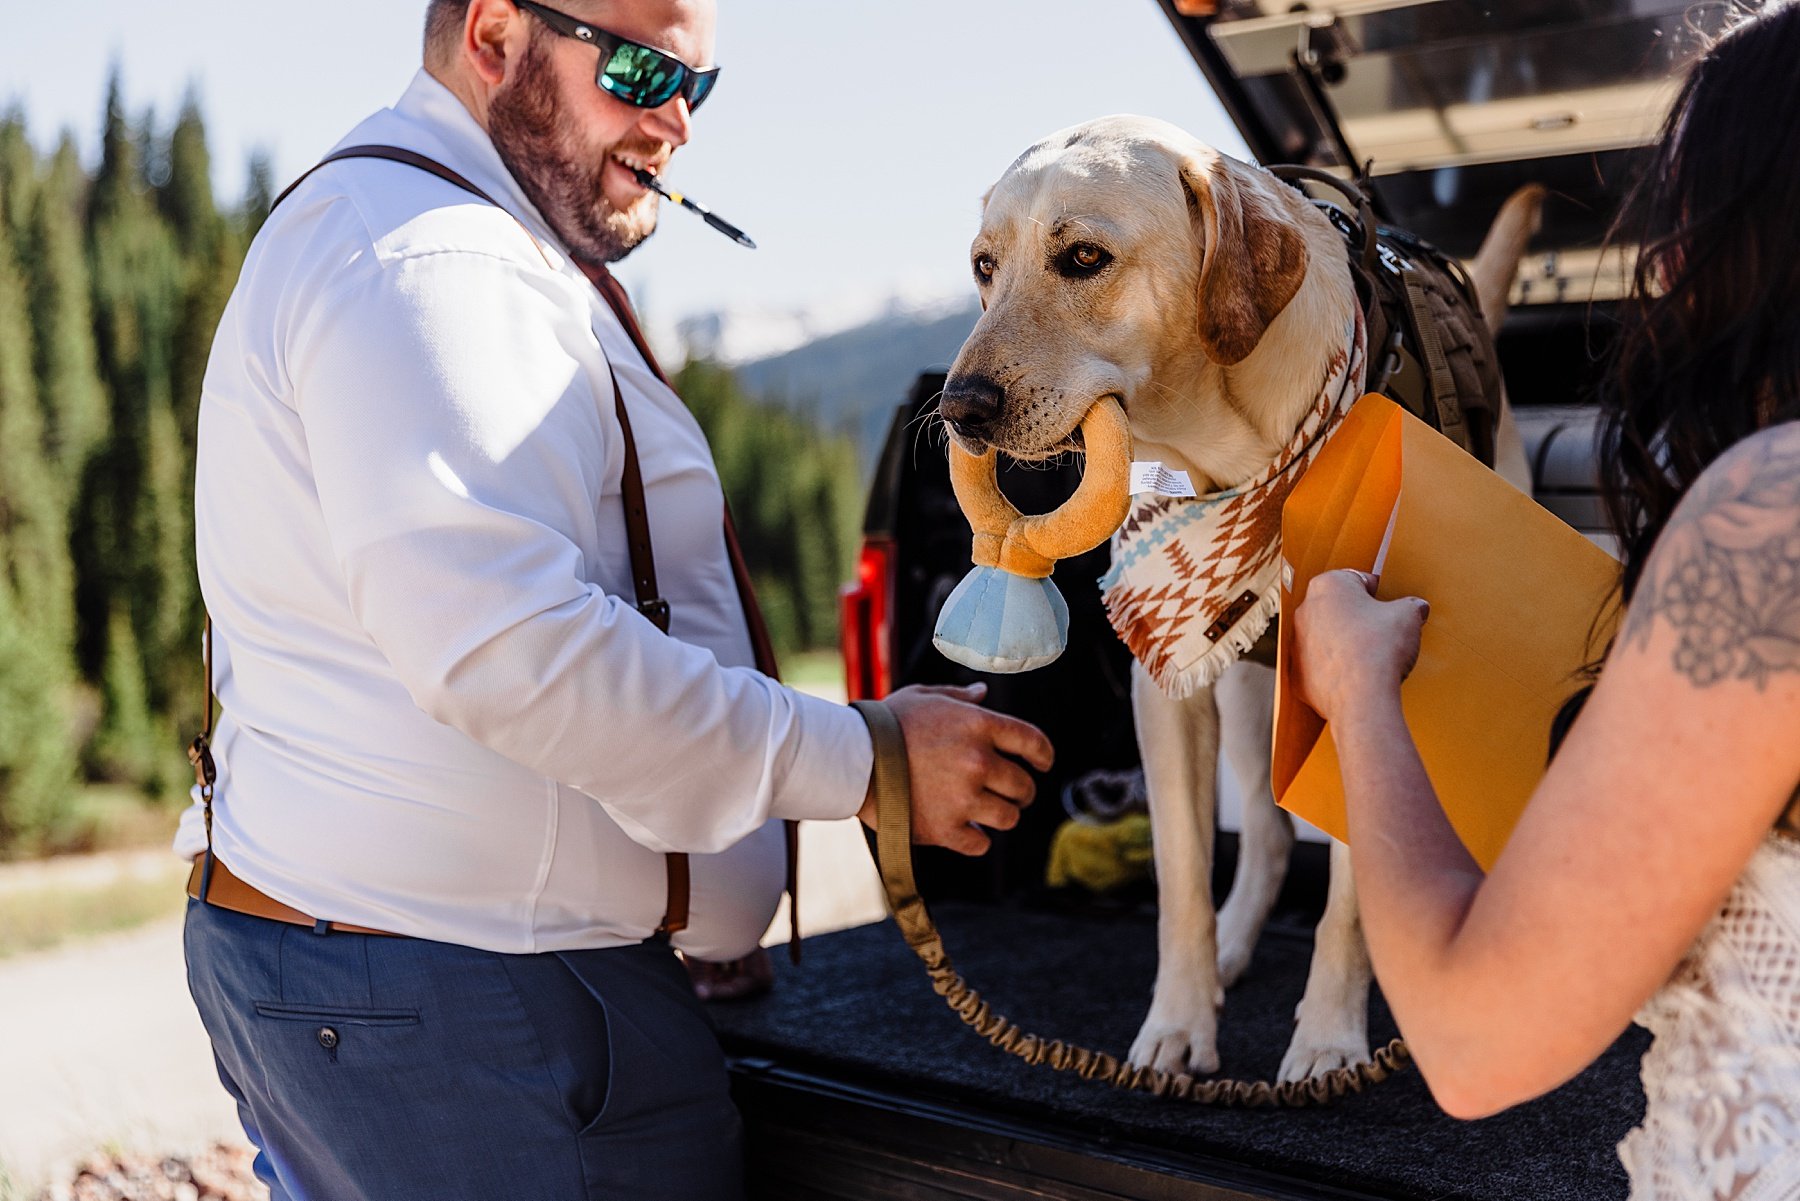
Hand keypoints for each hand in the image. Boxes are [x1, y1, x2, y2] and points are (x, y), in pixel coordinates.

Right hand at [859, 682, 1053, 855]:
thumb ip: (959, 697)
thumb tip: (983, 693)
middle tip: (1014, 793)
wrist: (850, 758)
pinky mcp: (945, 829)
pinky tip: (968, 831)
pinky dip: (977, 839)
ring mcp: (964, 798)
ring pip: (1008, 817)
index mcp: (978, 725)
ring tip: (990, 812)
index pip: (1033, 742)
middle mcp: (978, 761)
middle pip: (1024, 786)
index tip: (1043, 764)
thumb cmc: (885, 723)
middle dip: (1022, 791)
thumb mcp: (924, 696)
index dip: (1044, 755)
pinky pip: (980, 844)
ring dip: (1003, 815)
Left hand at [1293, 569, 1428, 722]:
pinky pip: (1320, 668)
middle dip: (1359, 618)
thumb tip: (1416, 608)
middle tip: (1383, 631)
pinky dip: (1335, 671)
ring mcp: (1297, 644)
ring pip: (1326, 638)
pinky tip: (1356, 678)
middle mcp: (1305, 611)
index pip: (1358, 580)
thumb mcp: (1408, 615)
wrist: (1361, 697)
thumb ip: (1411, 605)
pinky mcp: (1297, 675)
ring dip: (1344, 644)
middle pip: (1338, 609)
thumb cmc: (1379, 648)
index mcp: (1328, 585)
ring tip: (1370, 656)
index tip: (1390, 603)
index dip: (1378, 592)